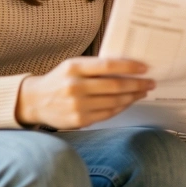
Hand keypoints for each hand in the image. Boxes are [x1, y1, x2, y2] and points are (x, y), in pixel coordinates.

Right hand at [16, 57, 153, 129]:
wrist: (35, 101)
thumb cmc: (60, 80)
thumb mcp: (73, 66)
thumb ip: (96, 66)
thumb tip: (128, 67)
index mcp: (74, 67)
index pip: (108, 65)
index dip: (130, 66)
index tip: (145, 67)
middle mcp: (75, 86)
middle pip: (115, 85)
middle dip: (137, 84)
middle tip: (150, 82)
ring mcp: (77, 105)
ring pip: (114, 101)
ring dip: (133, 96)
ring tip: (143, 92)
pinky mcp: (79, 120)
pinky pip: (107, 113)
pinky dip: (122, 107)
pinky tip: (129, 101)